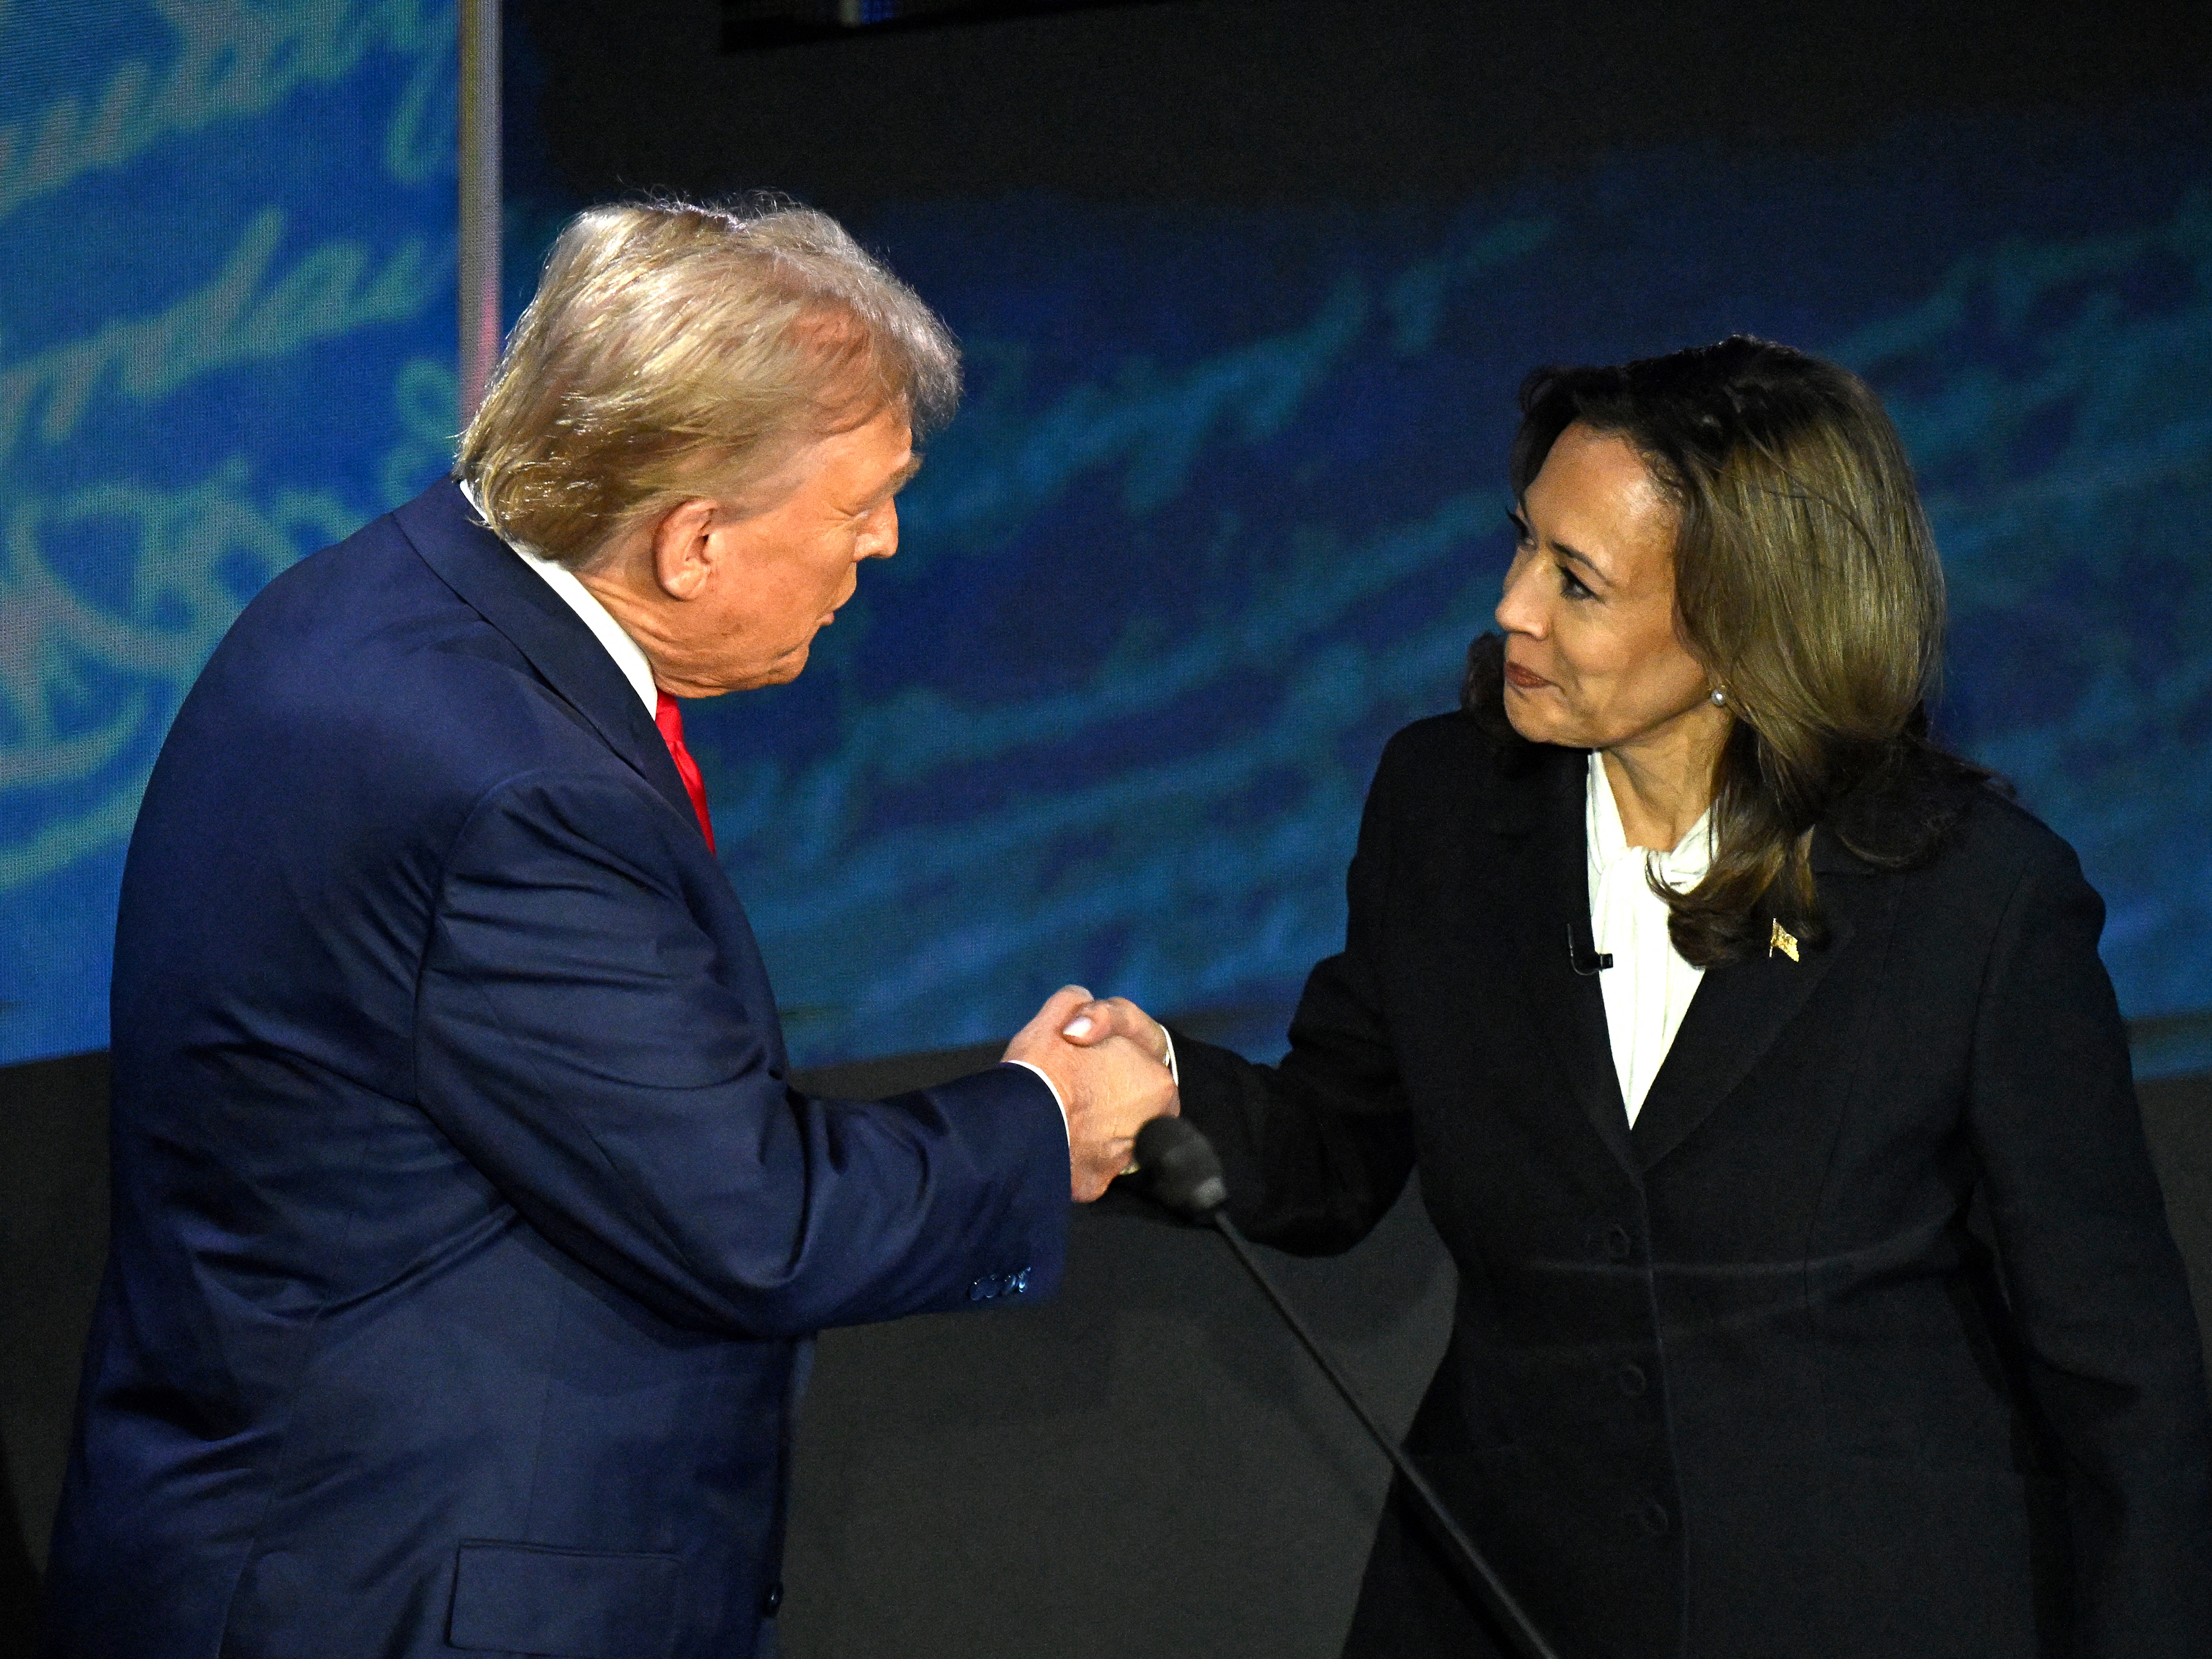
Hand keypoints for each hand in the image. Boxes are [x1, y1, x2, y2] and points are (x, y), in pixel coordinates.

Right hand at [1005, 986, 1177, 1201]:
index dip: (1105, 1062)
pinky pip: (1085, 1167)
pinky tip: (1051, 1142)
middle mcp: (1153, 1126)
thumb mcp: (1061, 1015)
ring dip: (1087, 1129)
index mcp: (1158, 1082)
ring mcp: (1125, 1160)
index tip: (1080, 1064)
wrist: (1017, 1126)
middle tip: (1068, 1090)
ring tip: (1057, 1115)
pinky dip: (1070, 1157)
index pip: (1137, 1071)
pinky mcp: (1097, 1184)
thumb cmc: (1044, 1068)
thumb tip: (1081, 1006)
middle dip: (1102, 1099)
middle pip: (1126, 1107)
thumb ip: (1080, 1005)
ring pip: (1107, 1139)